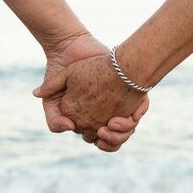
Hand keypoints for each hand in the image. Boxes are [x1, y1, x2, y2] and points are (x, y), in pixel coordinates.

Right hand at [41, 34, 148, 150]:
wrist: (69, 49)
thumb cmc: (59, 77)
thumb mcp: (51, 101)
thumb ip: (54, 120)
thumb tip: (69, 128)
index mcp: (91, 120)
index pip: (103, 141)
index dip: (104, 143)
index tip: (99, 135)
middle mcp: (107, 113)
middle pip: (119, 137)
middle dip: (115, 139)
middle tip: (105, 130)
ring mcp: (119, 101)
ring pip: (130, 127)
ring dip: (124, 131)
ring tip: (113, 123)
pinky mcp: (128, 87)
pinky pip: (141, 108)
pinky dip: (136, 114)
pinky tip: (126, 112)